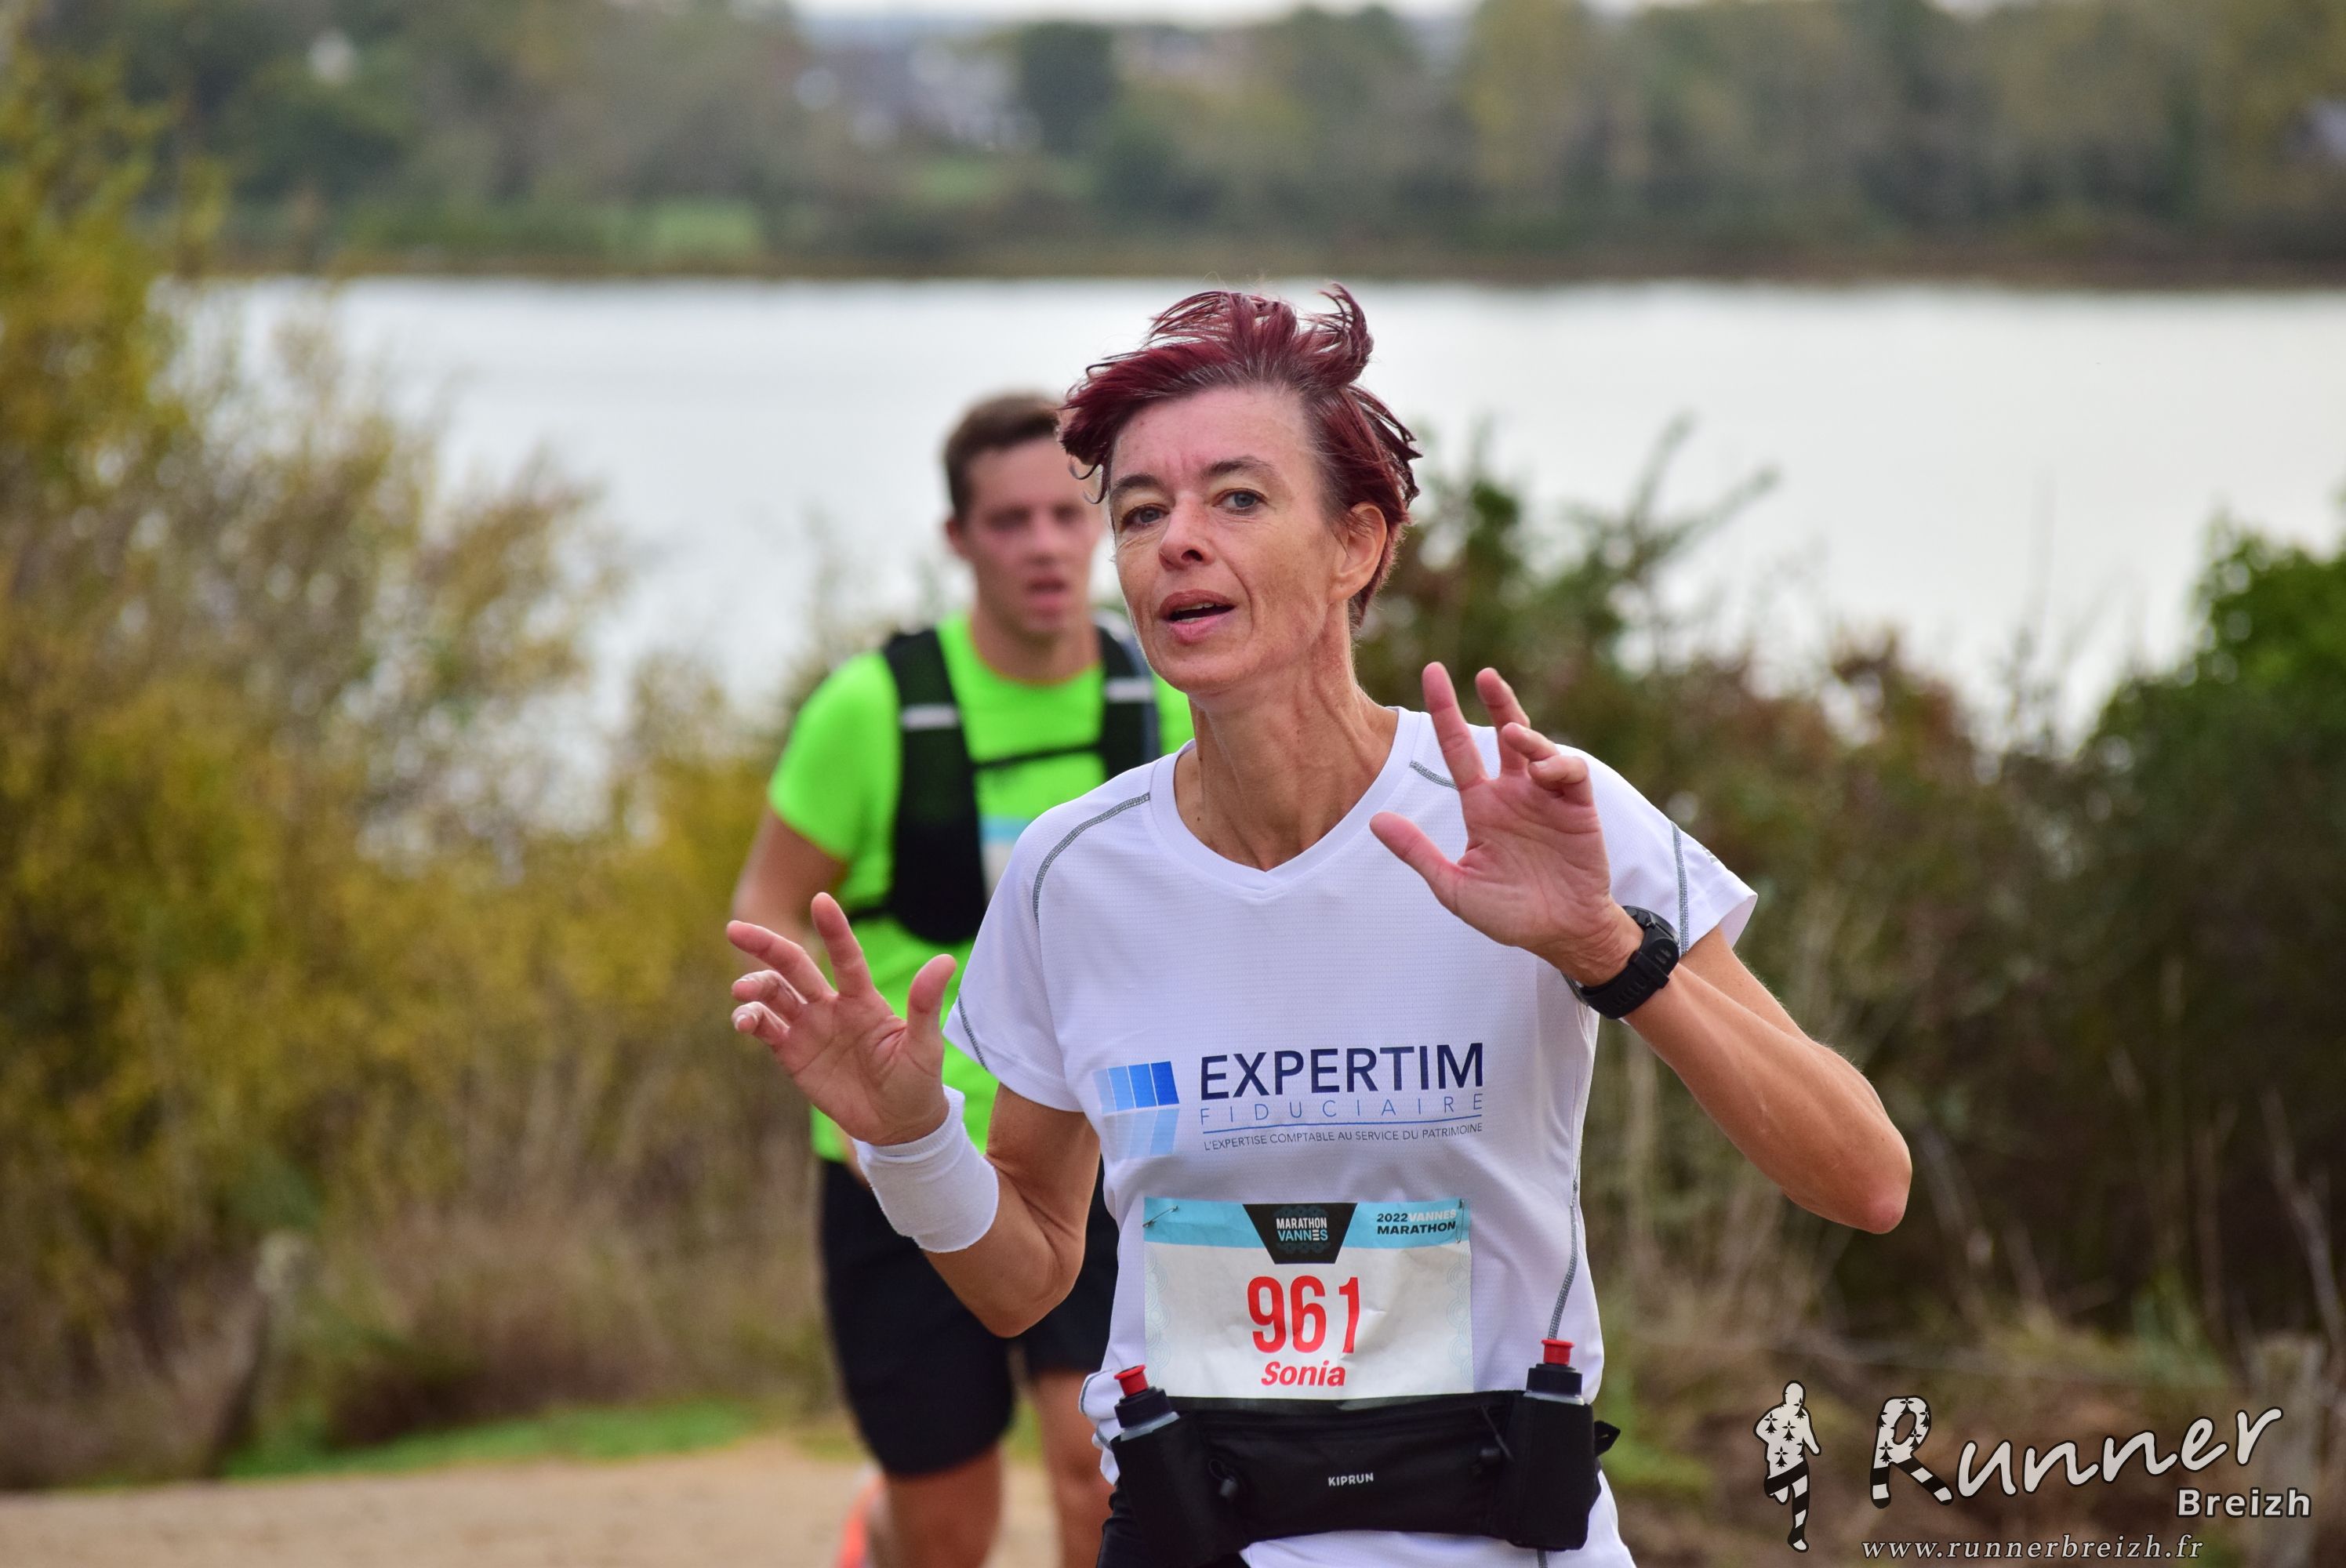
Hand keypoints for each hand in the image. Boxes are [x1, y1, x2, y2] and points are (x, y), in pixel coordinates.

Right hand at [726, 893, 956, 1146]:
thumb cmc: (917, 1079)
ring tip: (742, 993)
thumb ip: (925, 1004)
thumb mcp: (924, 1044)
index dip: (834, 929)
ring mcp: (809, 1029)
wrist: (897, 1125)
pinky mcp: (793, 1055)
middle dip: (766, 945)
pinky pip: (766, 1030)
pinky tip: (743, 1021)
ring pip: (774, 996)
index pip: (845, 956)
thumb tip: (946, 960)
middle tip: (735, 929)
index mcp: (862, 999)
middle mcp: (831, 1006)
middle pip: (794, 966)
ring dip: (754, 987)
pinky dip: (750, 1021)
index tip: (821, 899)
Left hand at [1370, 663, 1640, 985]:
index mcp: (1481, 806)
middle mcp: (1513, 794)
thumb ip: (1418, 853)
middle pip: (1503, 732)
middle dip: (1496, 701)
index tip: (1433, 672)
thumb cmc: (1509, 914)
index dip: (1445, 712)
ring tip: (1513, 736)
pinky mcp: (1578, 807)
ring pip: (1537, 746)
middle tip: (1483, 674)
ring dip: (1525, 734)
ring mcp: (1546, 798)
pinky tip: (1543, 773)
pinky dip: (1558, 763)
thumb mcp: (1454, 887)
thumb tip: (1375, 821)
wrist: (1562, 935)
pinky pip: (1570, 771)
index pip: (1457, 749)